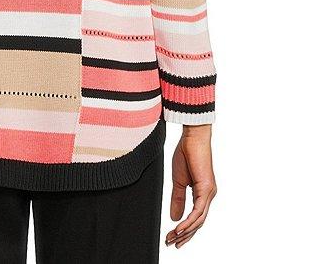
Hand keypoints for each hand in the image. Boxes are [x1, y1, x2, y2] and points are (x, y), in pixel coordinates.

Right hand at [165, 124, 216, 248]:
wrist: (192, 138)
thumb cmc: (186, 154)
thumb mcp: (178, 181)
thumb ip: (177, 199)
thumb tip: (175, 218)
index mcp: (202, 193)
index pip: (195, 217)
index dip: (184, 229)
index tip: (172, 237)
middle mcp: (208, 195)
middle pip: (198, 222)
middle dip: (184, 235)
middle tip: (171, 244)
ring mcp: (209, 193)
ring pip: (199, 220)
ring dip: (186, 231)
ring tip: (173, 239)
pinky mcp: (206, 189)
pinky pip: (198, 211)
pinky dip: (189, 221)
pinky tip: (180, 228)